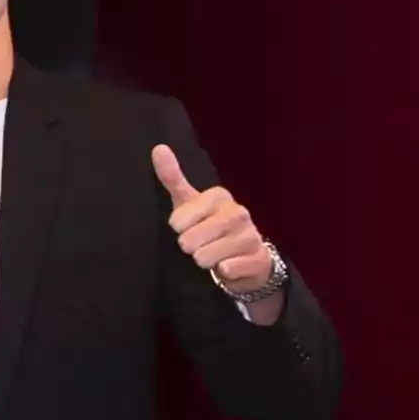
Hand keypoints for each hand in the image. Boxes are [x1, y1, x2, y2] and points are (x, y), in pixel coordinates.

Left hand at [151, 144, 270, 293]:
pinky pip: (230, 269)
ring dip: (204, 260)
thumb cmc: (209, 227)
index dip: (178, 225)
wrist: (244, 258)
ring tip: (208, 257)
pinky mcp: (259, 259)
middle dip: (189, 246)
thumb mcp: (188, 203)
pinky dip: (223, 271)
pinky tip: (225, 266)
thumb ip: (172, 178)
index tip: (179, 228)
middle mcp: (239, 212)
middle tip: (194, 246)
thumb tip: (158, 148)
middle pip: (194, 238)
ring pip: (209, 255)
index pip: (184, 214)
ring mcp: (251, 236)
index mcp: (220, 197)